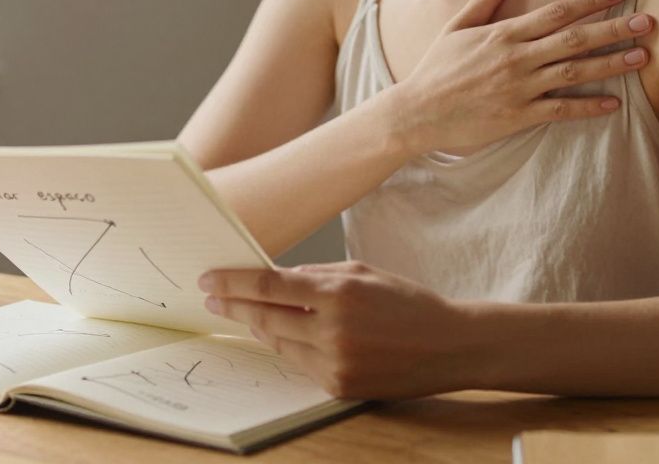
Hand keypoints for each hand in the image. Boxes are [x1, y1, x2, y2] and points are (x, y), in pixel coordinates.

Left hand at [198, 261, 474, 398]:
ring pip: (278, 343)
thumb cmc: (406, 302)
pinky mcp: (339, 386)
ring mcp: (335, 363)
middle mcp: (333, 331)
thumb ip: (315, 276)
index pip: (268, 287)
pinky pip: (300, 364)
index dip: (232, 283)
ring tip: (245, 314)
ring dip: (259, 327)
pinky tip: (283, 335)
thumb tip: (272, 278)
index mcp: (339, 294)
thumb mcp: (362, 272)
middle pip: (264, 318)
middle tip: (213, 298)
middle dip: (233, 307)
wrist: (449, 345)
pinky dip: (289, 347)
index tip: (208, 280)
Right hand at [389, 0, 655, 155]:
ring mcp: (519, 88)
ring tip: (641, 57)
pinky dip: (588, 108)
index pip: (557, 11)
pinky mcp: (518, 116)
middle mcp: (516, 58)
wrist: (416, 112)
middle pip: (574, 39)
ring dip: (610, 64)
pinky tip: (614, 104)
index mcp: (504, 33)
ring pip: (574, 73)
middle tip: (648, 22)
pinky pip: (560, 111)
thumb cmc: (436, 69)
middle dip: (614, 29)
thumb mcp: (457, 28)